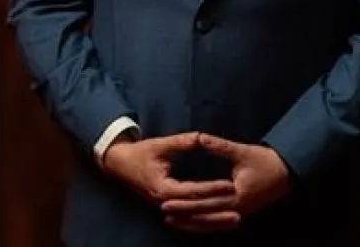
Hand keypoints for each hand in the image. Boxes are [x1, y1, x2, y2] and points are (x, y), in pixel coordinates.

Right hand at [102, 131, 235, 211]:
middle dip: (217, 213)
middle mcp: (165, 202)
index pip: (192, 191)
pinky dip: (204, 220)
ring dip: (214, 222)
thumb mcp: (159, 145)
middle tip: (239, 215)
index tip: (230, 185)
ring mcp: (165, 207)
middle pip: (195, 211)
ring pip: (193, 219)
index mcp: (163, 188)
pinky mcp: (168, 207)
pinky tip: (220, 222)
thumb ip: (181, 142)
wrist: (119, 164)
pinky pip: (188, 217)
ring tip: (235, 221)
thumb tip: (201, 137)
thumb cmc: (140, 153)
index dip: (212, 188)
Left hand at [160, 133, 291, 232]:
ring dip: (191, 223)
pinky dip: (203, 223)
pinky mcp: (240, 211)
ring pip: (210, 223)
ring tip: (171, 221)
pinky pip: (218, 222)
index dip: (185, 203)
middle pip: (205, 216)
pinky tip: (191, 222)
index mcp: (236, 195)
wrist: (287, 172)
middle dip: (183, 215)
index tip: (166, 201)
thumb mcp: (242, 152)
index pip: (205, 202)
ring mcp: (239, 212)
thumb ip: (220, 146)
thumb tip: (200, 137)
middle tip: (163, 212)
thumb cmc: (265, 160)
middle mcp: (236, 209)